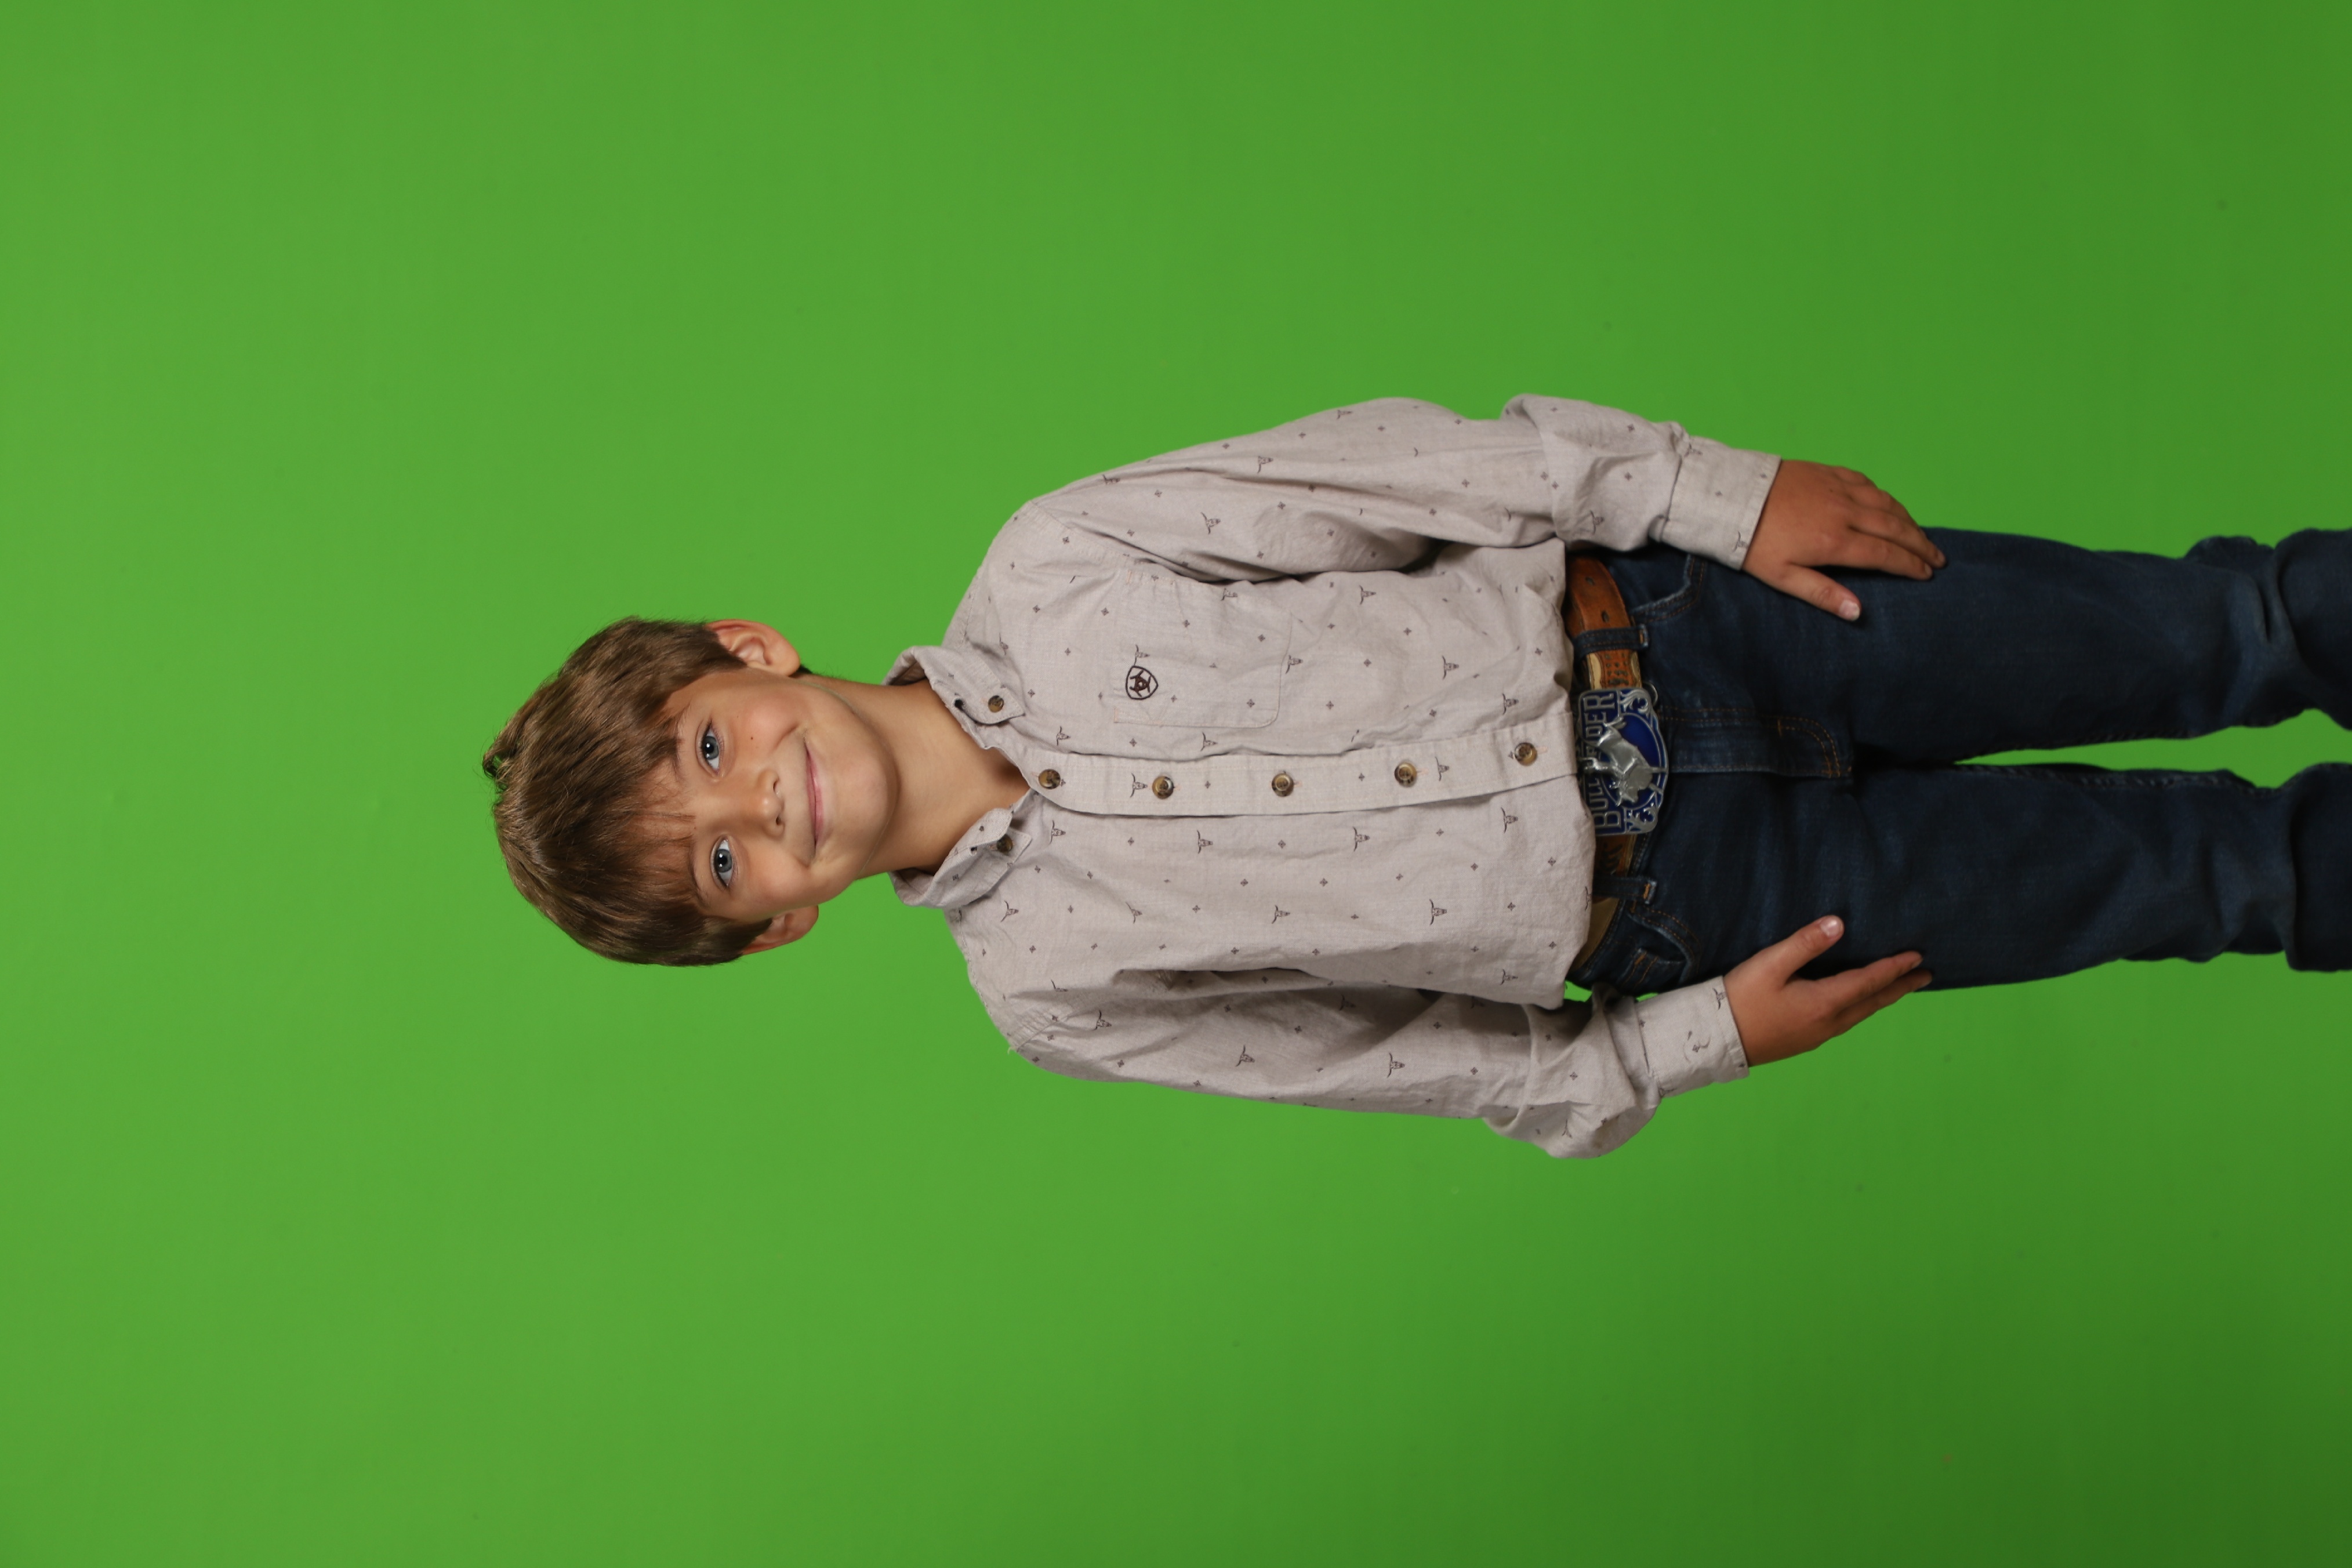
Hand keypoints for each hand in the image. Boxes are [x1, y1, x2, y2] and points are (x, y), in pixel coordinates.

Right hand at [1723, 916, 1930, 1065]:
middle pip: (1873, 1002)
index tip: (1918, 957)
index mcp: (1824, 1002)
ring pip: (1861, 1014)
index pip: (1869, 981)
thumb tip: (1839, 924)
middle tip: (1926, 977)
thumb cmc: (1740, 998)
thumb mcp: (1770, 964)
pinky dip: (1863, 1008)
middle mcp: (1828, 1022)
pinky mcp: (1805, 1040)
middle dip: (1900, 987)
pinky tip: (1859, 1005)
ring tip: (1899, 989)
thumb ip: (1806, 943)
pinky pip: (1846, 1021)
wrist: (1715, 1039)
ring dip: (1883, 999)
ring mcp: (1817, 1035)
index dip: (1895, 967)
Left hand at [1745, 459, 1945, 619]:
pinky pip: (1866, 483)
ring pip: (1885, 503)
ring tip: (1921, 535)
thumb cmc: (1752, 542)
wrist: (1729, 496)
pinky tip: (1888, 504)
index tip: (1927, 575)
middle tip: (1938, 558)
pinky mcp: (1827, 472)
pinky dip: (1884, 496)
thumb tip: (1857, 612)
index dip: (1910, 565)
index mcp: (1835, 541)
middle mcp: (1844, 512)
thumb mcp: (1782, 576)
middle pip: (1895, 528)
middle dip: (1920, 544)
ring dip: (1908, 520)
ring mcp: (1837, 489)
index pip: (1885, 555)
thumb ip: (1822, 593)